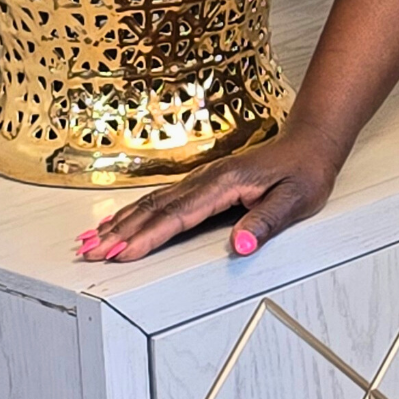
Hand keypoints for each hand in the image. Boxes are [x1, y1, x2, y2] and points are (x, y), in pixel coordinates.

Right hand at [75, 117, 346, 263]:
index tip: (120, 253)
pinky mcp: (202, 184)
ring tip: (89, 242)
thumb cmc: (304, 174)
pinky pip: (161, 200)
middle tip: (88, 253)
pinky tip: (118, 222)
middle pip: (156, 209)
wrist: (310, 145)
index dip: (147, 237)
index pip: (178, 216)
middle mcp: (206, 179)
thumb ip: (266, 223)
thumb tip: (242, 246)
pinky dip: (135, 213)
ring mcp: (202, 180)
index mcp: (224, 184)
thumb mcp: (295, 201)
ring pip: (153, 203)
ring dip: (120, 223)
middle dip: (120, 232)